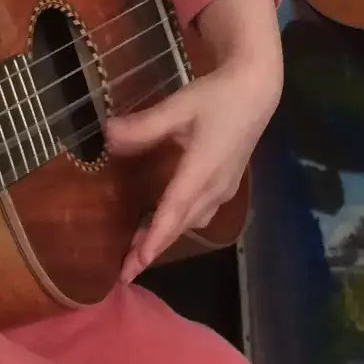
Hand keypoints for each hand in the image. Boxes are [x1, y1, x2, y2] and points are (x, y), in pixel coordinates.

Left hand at [103, 0, 281, 281]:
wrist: (257, 91)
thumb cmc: (218, 96)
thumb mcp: (179, 106)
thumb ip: (144, 125)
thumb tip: (107, 137)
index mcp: (202, 170)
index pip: (173, 211)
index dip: (154, 238)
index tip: (136, 263)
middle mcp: (214, 186)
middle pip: (180, 225)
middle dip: (153, 248)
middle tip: (126, 272)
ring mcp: (223, 187)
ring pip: (191, 221)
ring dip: (166, 236)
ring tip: (139, 249)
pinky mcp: (226, 184)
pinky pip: (200, 213)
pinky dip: (179, 223)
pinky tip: (165, 219)